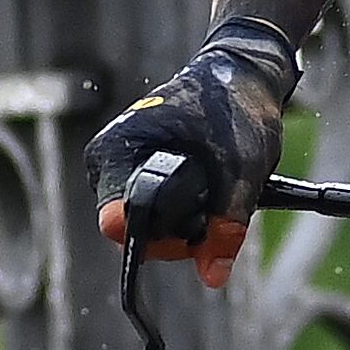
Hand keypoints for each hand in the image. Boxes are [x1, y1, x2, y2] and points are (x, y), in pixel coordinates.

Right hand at [88, 19, 300, 285]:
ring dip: (186, 223)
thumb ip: (226, 225)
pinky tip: (209, 188)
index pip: (116, 224)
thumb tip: (212, 276)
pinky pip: (157, 212)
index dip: (160, 237)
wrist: (242, 73)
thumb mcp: (241, 170)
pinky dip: (186, 211)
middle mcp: (108, 161)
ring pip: (149, 227)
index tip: (198, 227)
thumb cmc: (236, 108)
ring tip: (216, 187)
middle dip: (180, 232)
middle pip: (135, 231)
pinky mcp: (138, 172)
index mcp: (115, 152)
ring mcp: (121, 168)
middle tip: (218, 203)